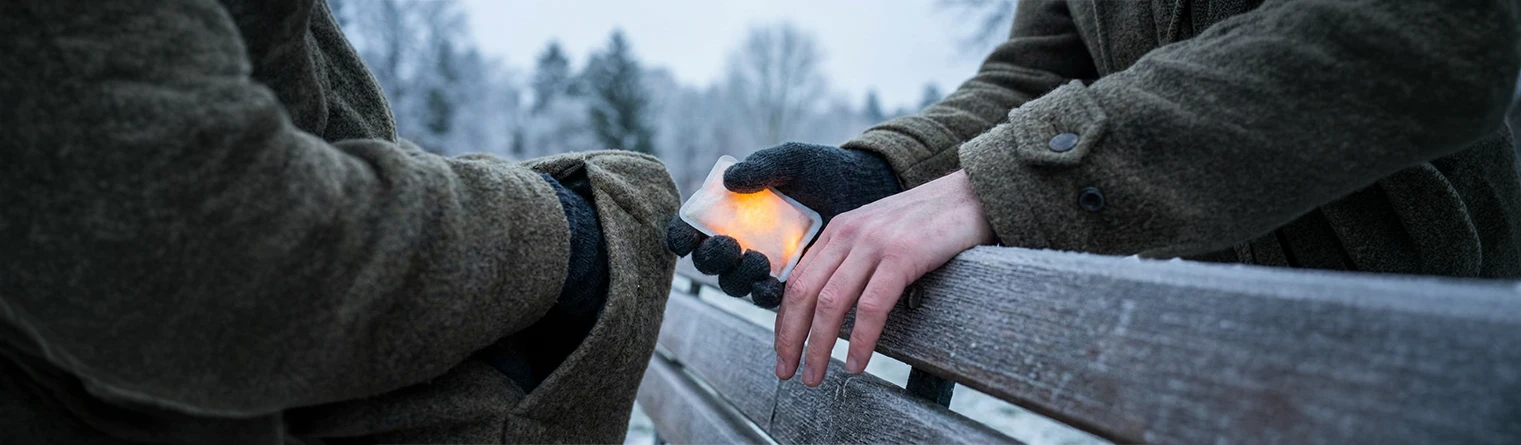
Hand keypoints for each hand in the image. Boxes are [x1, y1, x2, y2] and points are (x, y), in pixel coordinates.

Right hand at [666, 143, 900, 306]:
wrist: (858, 190)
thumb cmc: (817, 170)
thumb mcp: (791, 160)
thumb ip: (762, 166)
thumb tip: (729, 180)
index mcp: (727, 210)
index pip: (691, 227)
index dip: (681, 235)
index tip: (687, 237)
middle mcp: (737, 240)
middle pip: (708, 261)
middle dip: (713, 257)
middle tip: (730, 246)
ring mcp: (759, 263)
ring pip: (734, 283)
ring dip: (739, 277)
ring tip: (759, 261)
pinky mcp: (786, 281)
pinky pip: (766, 296)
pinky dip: (764, 293)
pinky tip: (772, 284)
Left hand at [774, 170, 994, 385]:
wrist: (974, 193)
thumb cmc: (931, 223)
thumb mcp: (881, 234)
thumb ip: (855, 260)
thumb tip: (834, 306)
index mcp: (839, 230)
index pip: (797, 281)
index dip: (784, 320)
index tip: (783, 351)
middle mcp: (849, 233)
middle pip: (803, 293)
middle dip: (790, 338)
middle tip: (786, 372)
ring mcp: (874, 242)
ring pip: (830, 303)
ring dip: (818, 347)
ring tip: (816, 377)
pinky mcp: (903, 254)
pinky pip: (871, 306)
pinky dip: (860, 341)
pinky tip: (856, 364)